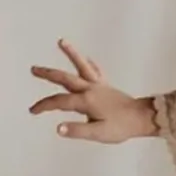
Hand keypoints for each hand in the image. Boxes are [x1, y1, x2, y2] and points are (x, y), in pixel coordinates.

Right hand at [30, 41, 155, 143]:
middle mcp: (90, 89)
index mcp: (85, 101)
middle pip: (65, 78)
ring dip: (72, 54)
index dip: (44, 106)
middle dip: (48, 74)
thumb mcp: (98, 133)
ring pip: (81, 67)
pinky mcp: (106, 86)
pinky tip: (87, 59)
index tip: (33, 110)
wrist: (142, 118)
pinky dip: (90, 64)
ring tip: (62, 41)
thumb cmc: (121, 127)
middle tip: (33, 69)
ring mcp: (99, 86)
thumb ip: (77, 130)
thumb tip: (58, 129)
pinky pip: (96, 71)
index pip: (59, 102)